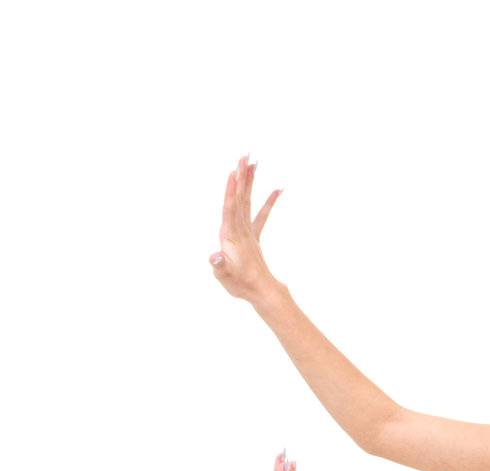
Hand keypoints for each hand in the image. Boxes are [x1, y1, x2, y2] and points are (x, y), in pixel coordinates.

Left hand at [210, 155, 283, 306]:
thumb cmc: (242, 287)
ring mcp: (245, 232)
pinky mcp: (253, 238)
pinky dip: (268, 202)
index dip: (231, 189)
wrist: (257, 294)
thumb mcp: (227, 277)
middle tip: (245, 156)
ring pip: (247, 201)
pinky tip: (277, 189)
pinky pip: (262, 215)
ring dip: (250, 183)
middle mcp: (234, 230)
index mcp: (228, 236)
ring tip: (255, 164)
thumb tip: (213, 256)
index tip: (234, 171)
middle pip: (237, 198)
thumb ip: (219, 266)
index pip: (229, 207)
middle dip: (240, 177)